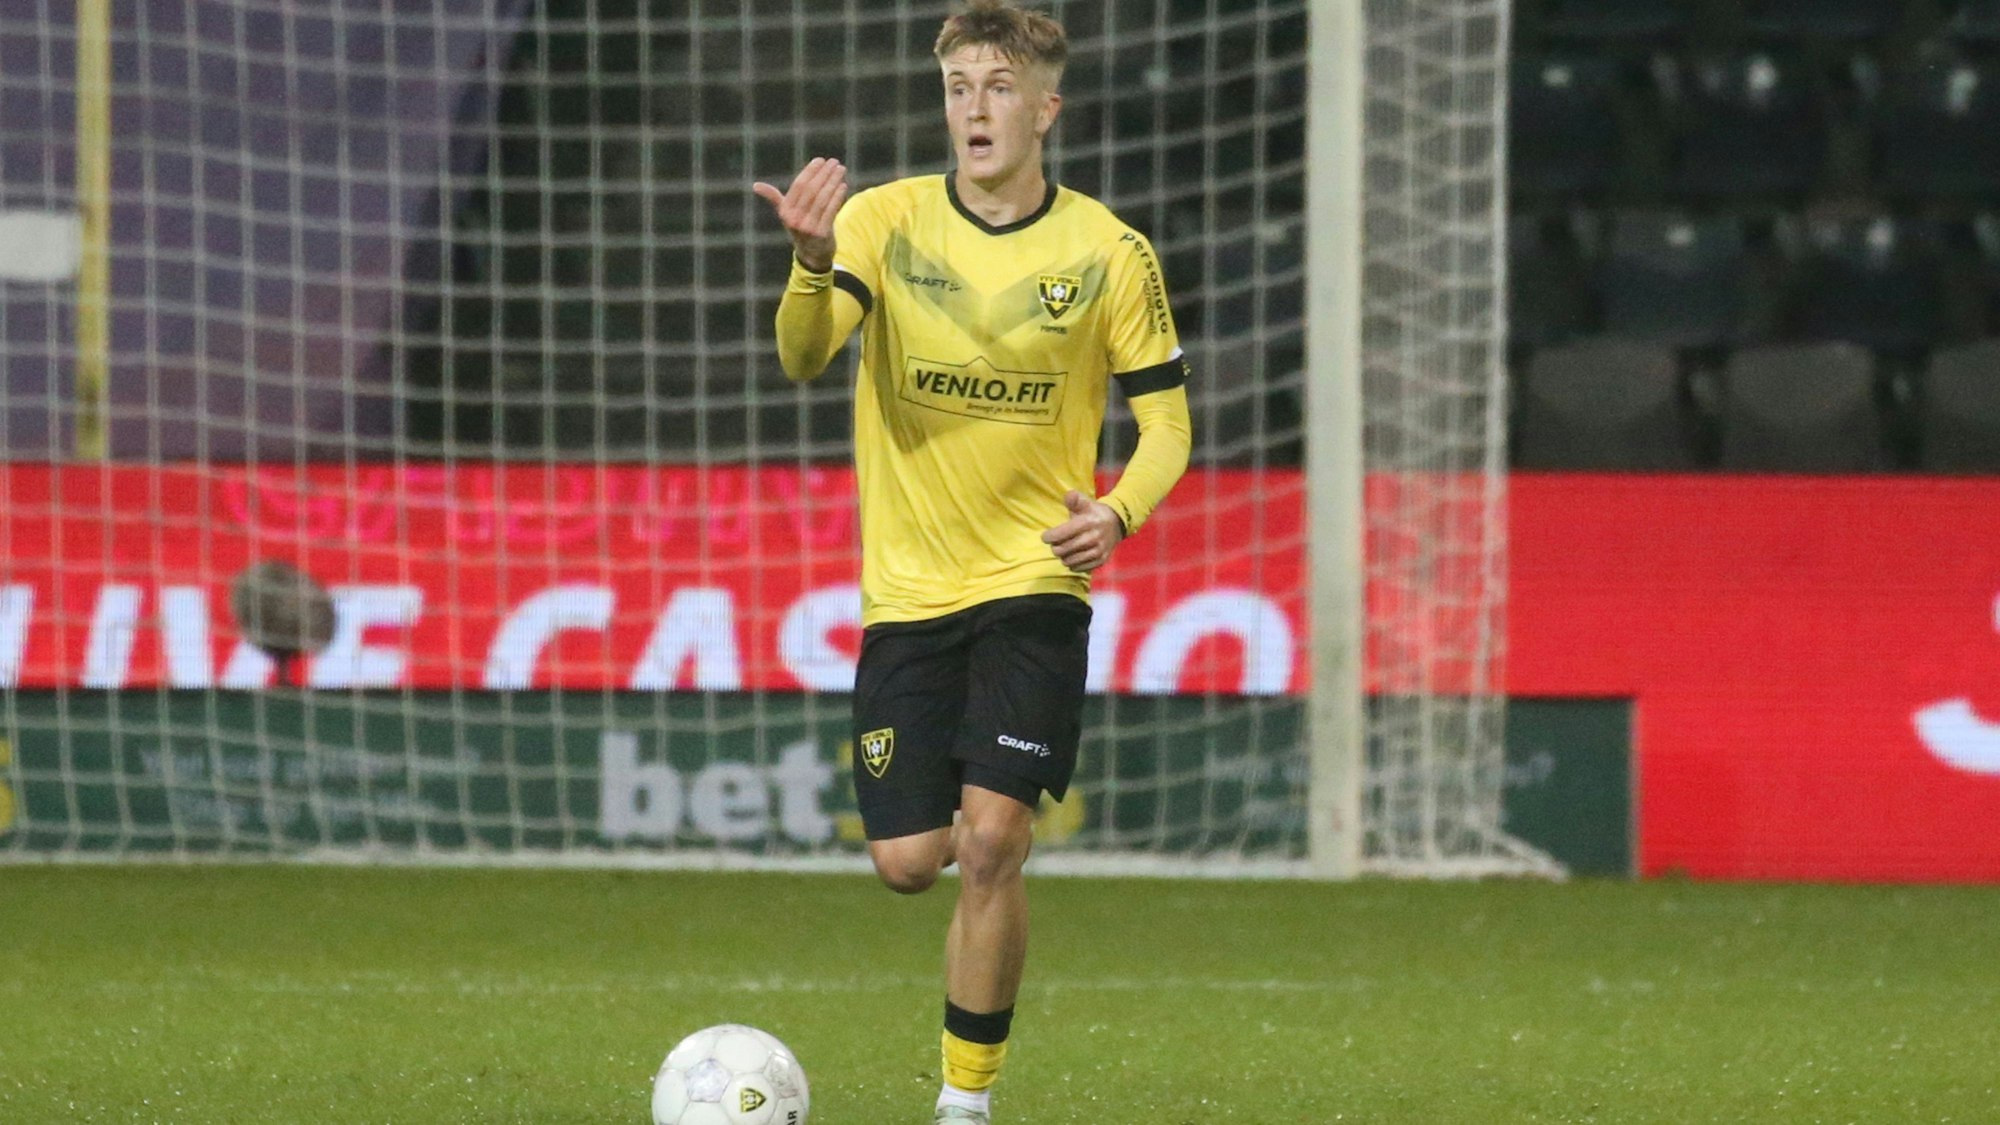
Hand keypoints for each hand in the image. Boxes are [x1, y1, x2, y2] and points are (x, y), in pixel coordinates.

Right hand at [752, 157, 847, 272]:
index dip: (810, 171)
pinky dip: (837, 197)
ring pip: (822, 199)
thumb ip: (774, 198)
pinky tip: (843, 185)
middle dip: (824, 174)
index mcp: (785, 211)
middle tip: (834, 162)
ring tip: (841, 170)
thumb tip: (755, 186)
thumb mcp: (785, 214)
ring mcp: (808, 227)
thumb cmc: (799, 227)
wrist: (811, 254)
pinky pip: (831, 211)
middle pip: (811, 191)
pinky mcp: (822, 234)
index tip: (820, 160)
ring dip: (833, 182)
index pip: (799, 186)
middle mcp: (795, 220)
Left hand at [1041, 489, 1125, 573]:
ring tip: (1065, 549)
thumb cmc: (1093, 513)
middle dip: (1055, 547)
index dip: (1049, 537)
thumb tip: (1069, 496)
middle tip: (1056, 543)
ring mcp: (1098, 551)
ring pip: (1069, 561)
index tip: (1046, 536)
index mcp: (1087, 522)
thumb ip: (1074, 499)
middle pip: (1062, 550)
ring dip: (1063, 556)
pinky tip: (1074, 556)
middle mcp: (1094, 538)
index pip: (1060, 534)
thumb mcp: (1085, 503)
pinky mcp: (1101, 561)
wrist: (1117, 524)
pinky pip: (1079, 568)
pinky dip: (1073, 564)